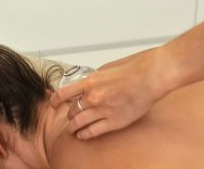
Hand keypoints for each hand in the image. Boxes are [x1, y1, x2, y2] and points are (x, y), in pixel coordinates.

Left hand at [50, 48, 169, 138]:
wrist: (149, 77)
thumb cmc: (132, 69)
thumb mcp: (106, 69)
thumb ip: (94, 79)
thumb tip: (88, 84)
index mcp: (89, 82)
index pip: (63, 94)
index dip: (55, 101)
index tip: (54, 104)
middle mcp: (93, 97)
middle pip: (72, 111)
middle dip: (68, 115)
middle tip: (68, 117)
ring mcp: (103, 110)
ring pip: (79, 123)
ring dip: (73, 127)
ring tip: (71, 130)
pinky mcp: (114, 122)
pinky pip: (93, 131)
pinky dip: (85, 134)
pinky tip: (82, 135)